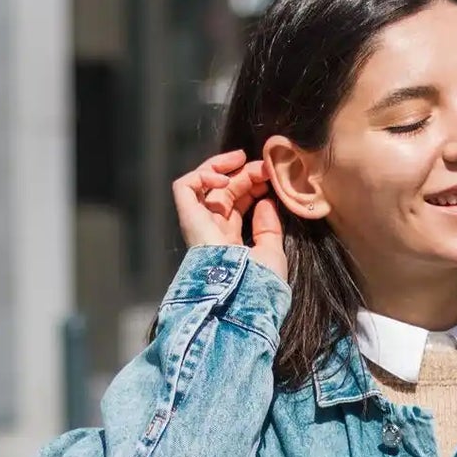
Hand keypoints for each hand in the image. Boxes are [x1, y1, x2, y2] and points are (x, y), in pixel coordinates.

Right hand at [172, 151, 287, 282]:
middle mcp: (212, 232)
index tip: (271, 178)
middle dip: (244, 174)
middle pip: (224, 192)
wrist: (244, 295)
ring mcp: (198, 225)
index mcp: (230, 242)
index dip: (252, 186)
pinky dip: (202, 175)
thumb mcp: (272, 251)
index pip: (237, 204)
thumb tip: (265, 201)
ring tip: (242, 161)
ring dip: (222, 168)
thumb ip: (268, 227)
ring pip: (203, 185)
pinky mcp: (188, 219)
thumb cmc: (259, 281)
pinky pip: (185, 187)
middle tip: (265, 167)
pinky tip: (224, 179)